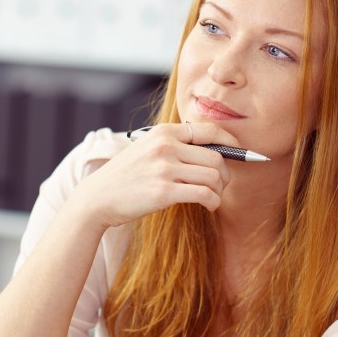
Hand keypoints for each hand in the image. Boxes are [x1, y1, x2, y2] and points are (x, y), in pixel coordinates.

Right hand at [69, 121, 238, 229]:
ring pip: (215, 176)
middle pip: (217, 157)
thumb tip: (215, 152)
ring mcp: (164, 168)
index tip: (240, 153)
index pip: (209, 130)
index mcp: (163, 132)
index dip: (232, 142)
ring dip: (220, 190)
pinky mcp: (164, 192)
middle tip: (221, 185)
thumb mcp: (146, 150)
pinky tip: (209, 206)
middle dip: (226, 174)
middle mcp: (165, 146)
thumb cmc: (124, 177)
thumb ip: (174, 146)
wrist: (96, 198)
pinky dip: (213, 202)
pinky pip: (205, 194)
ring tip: (212, 197)